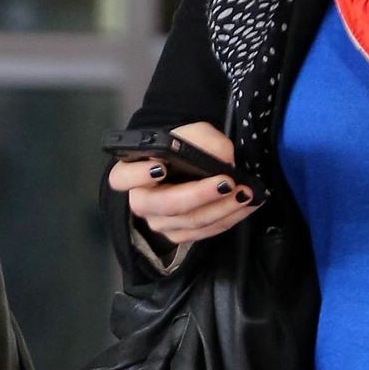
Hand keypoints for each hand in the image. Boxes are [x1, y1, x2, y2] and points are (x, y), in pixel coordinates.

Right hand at [106, 120, 261, 245]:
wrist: (185, 166)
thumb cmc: (181, 148)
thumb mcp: (191, 134)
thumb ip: (203, 140)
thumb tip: (224, 159)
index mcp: (130, 173)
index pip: (122, 178)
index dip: (139, 175)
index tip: (161, 167)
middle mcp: (140, 202)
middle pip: (165, 205)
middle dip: (199, 195)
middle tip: (227, 183)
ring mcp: (158, 222)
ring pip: (190, 222)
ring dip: (223, 209)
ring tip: (246, 193)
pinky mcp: (178, 235)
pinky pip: (203, 233)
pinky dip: (228, 219)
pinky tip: (246, 206)